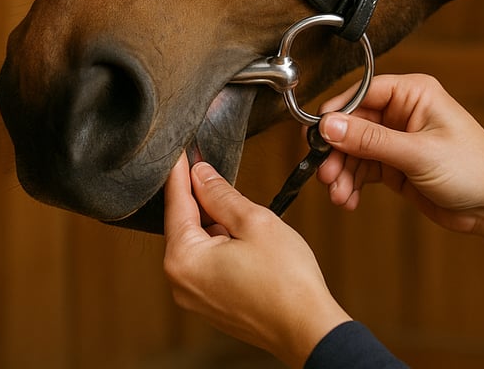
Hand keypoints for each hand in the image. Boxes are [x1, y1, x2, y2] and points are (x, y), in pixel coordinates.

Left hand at [162, 155, 350, 366]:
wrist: (307, 329)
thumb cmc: (287, 281)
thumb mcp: (254, 222)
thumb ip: (221, 194)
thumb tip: (201, 175)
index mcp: (184, 259)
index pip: (176, 204)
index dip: (181, 174)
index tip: (181, 153)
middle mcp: (180, 282)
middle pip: (185, 225)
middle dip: (203, 200)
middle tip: (220, 176)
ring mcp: (195, 297)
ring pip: (199, 244)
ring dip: (217, 224)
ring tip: (247, 218)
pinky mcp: (211, 304)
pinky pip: (207, 264)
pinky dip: (222, 246)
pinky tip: (247, 241)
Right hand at [316, 74, 483, 265]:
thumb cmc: (473, 169)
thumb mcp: (418, 153)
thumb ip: (370, 140)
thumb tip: (328, 125)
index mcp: (413, 94)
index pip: (361, 93)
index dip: (336, 113)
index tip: (315, 135)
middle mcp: (402, 112)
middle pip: (352, 124)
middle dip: (336, 151)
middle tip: (325, 174)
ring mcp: (397, 139)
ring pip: (353, 149)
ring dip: (342, 172)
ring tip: (339, 195)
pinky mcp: (395, 165)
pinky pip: (362, 169)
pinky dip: (352, 184)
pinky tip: (349, 199)